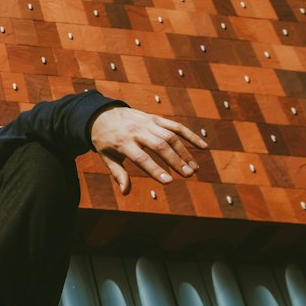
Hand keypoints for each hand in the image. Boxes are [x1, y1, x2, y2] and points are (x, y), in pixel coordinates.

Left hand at [90, 106, 207, 195]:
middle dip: (175, 161)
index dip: (155, 170)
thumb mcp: (106, 157)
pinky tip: (203, 147)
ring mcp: (148, 122)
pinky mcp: (155, 118)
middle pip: (160, 146)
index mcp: (123, 142)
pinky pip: (176, 126)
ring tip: (194, 168)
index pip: (142, 158)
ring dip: (185, 152)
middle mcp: (137, 131)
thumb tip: (125, 191)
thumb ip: (118, 173)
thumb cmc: (105, 140)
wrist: (102, 114)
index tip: (169, 182)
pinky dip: (190, 135)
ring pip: (171, 136)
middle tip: (188, 175)